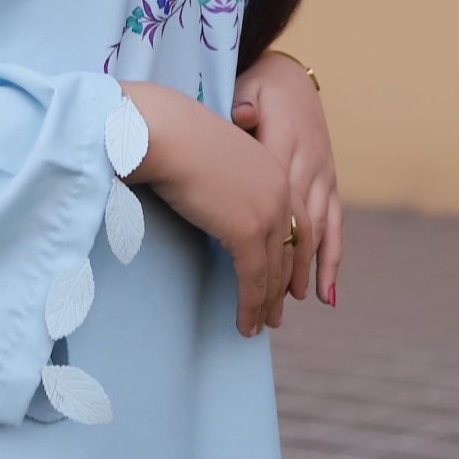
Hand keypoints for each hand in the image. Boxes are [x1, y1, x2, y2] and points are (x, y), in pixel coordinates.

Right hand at [120, 80, 302, 338]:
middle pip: (290, 249)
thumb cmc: (170, 137)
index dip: (296, 254)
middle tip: (276, 312)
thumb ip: (224, 180)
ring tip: (259, 326)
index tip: (291, 279)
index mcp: (273, 168)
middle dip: (283, 285)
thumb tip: (214, 201)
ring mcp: (267, 211)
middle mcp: (280, 189)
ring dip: (266, 304)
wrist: (161, 132)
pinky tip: (245, 326)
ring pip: (273, 270)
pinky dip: (250, 307)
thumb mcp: (211, 158)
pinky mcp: (247, 232)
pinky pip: (253, 280)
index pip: (297, 221)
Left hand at [229, 52, 343, 310]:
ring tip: (296, 299)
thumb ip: (244, 105)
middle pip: (299, 222)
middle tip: (269, 300)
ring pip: (319, 227)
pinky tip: (327, 291)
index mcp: (287, 144)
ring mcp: (324, 173)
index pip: (276, 198)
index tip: (252, 265)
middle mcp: (311, 163)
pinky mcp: (329, 180)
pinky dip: (331, 256)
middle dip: (287, 264)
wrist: (287, 77)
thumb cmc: (256, 89)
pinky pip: (334, 223)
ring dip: (309, 266)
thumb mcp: (247, 89)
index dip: (266, 235)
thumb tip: (242, 115)